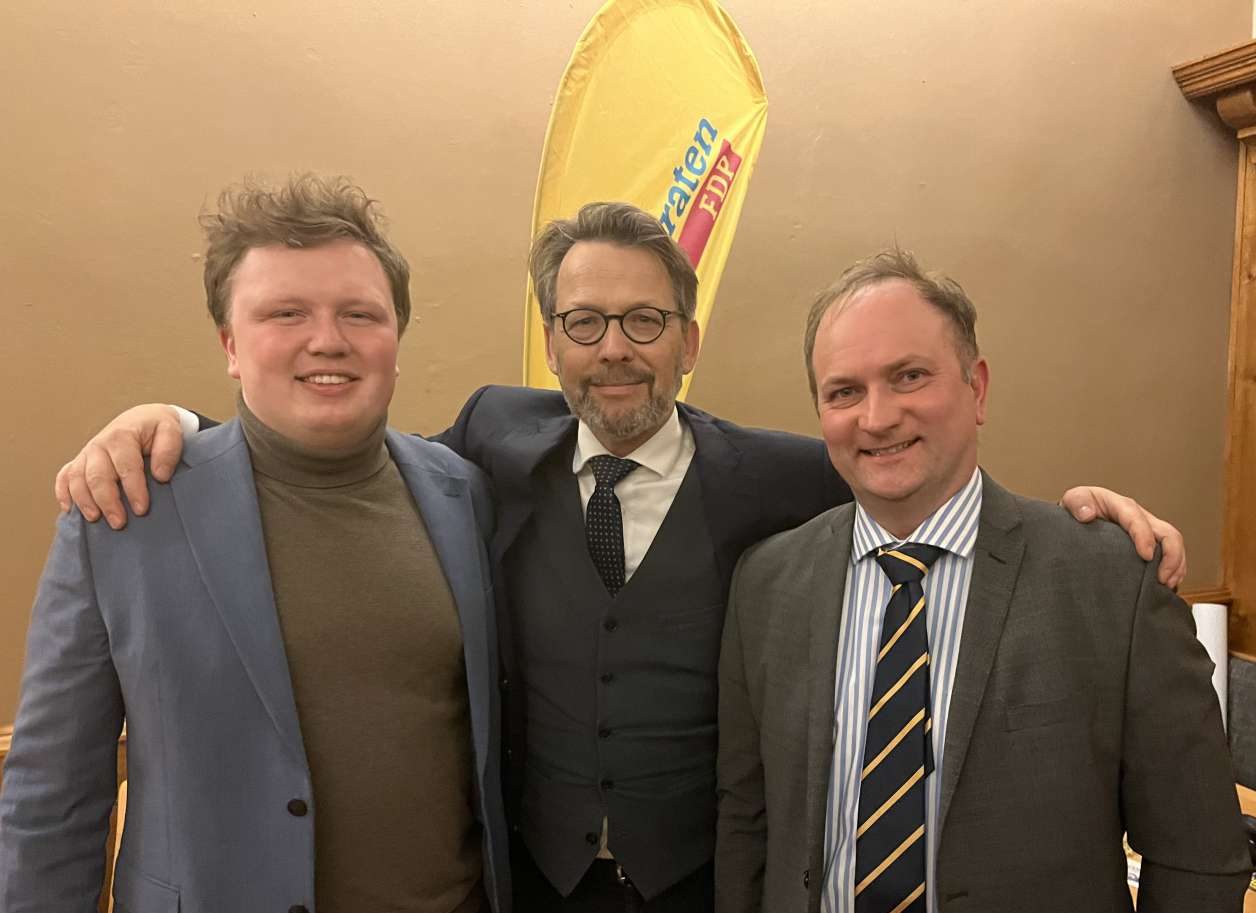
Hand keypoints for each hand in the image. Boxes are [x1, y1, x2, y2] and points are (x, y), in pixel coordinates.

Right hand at [54, 405, 185, 529]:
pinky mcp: (80, 462)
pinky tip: (69, 510)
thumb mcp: (170, 430)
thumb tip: (160, 475)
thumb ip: (168, 450)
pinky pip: (64, 476)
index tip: (142, 509)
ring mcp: (86, 453)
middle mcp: (99, 444)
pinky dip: (63, 493)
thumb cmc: (156, 428)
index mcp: (121, 436)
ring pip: (76, 479)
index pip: (126, 466)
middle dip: (107, 501)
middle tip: (119, 523)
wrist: (141, 419)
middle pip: (97, 476)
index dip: (134, 489)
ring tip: (96, 519)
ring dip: (84, 501)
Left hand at [1060, 486, 1185, 588]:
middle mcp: (1141, 518)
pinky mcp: (1151, 544)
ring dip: (1176, 566)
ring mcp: (1149, 531)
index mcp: (1122, 506)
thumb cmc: (1079, 508)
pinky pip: (1171, 556)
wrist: (1080, 515)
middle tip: (1162, 579)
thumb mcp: (1073, 500)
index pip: (1138, 519)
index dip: (1145, 537)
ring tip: (1166, 585)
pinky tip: (1165, 586)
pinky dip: (1174, 571)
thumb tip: (1087, 514)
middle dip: (1171, 556)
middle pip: (1167, 533)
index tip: (1145, 556)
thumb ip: (1077, 502)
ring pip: (1174, 546)